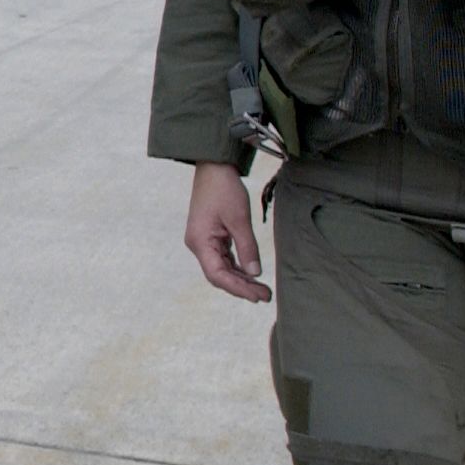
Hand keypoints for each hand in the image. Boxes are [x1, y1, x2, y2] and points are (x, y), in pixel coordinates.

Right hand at [183, 162, 269, 303]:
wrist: (213, 167)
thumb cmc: (224, 189)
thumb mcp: (239, 219)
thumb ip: (247, 248)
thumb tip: (255, 274)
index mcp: (200, 242)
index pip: (217, 275)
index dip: (238, 288)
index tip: (257, 296)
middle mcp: (198, 245)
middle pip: (219, 275)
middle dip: (241, 287)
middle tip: (266, 296)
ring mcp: (203, 241)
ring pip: (222, 268)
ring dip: (241, 279)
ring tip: (262, 289)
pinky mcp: (210, 236)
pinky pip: (223, 258)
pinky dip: (237, 267)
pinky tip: (251, 274)